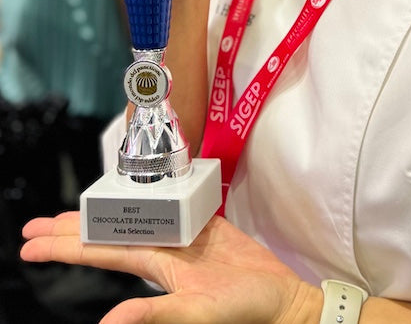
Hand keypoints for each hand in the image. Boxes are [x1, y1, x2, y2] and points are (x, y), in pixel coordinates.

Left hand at [21, 212, 320, 323]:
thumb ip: (155, 315)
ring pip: (134, 219)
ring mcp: (183, 238)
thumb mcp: (195, 313)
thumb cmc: (242, 311)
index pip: (99, 251)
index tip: (29, 244)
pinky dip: (152, 203)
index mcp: (156, 268)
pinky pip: (171, 210)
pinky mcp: (205, 226)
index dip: (65, 246)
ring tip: (73, 210)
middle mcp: (162, 252)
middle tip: (32, 226)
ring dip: (103, 214)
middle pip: (108, 234)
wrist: (282, 301)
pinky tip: (139, 197)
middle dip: (70, 230)